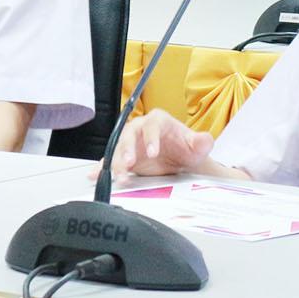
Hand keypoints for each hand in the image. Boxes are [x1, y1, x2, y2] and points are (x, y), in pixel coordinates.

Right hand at [94, 108, 215, 183]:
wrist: (179, 160)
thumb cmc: (186, 149)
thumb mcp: (197, 146)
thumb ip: (201, 142)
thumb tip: (204, 140)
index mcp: (158, 121)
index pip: (152, 125)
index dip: (151, 138)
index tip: (154, 153)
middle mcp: (140, 129)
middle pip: (129, 135)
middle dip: (127, 149)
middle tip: (128, 163)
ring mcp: (130, 143)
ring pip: (118, 149)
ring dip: (116, 162)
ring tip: (120, 177)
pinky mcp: (123, 157)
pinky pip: (110, 160)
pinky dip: (102, 168)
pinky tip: (94, 174)